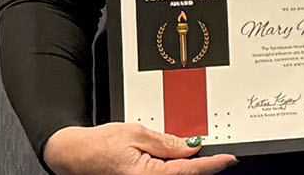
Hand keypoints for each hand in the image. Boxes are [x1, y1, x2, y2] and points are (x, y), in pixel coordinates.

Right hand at [42, 123, 235, 174]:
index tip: (229, 159)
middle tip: (217, 155)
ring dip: (186, 167)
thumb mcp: (136, 133)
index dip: (212, 164)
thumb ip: (167, 142)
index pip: (189, 170)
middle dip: (200, 165)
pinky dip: (173, 168)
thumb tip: (192, 145)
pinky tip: (175, 159)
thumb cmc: (98, 144)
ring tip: (190, 153)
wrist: (74, 154)